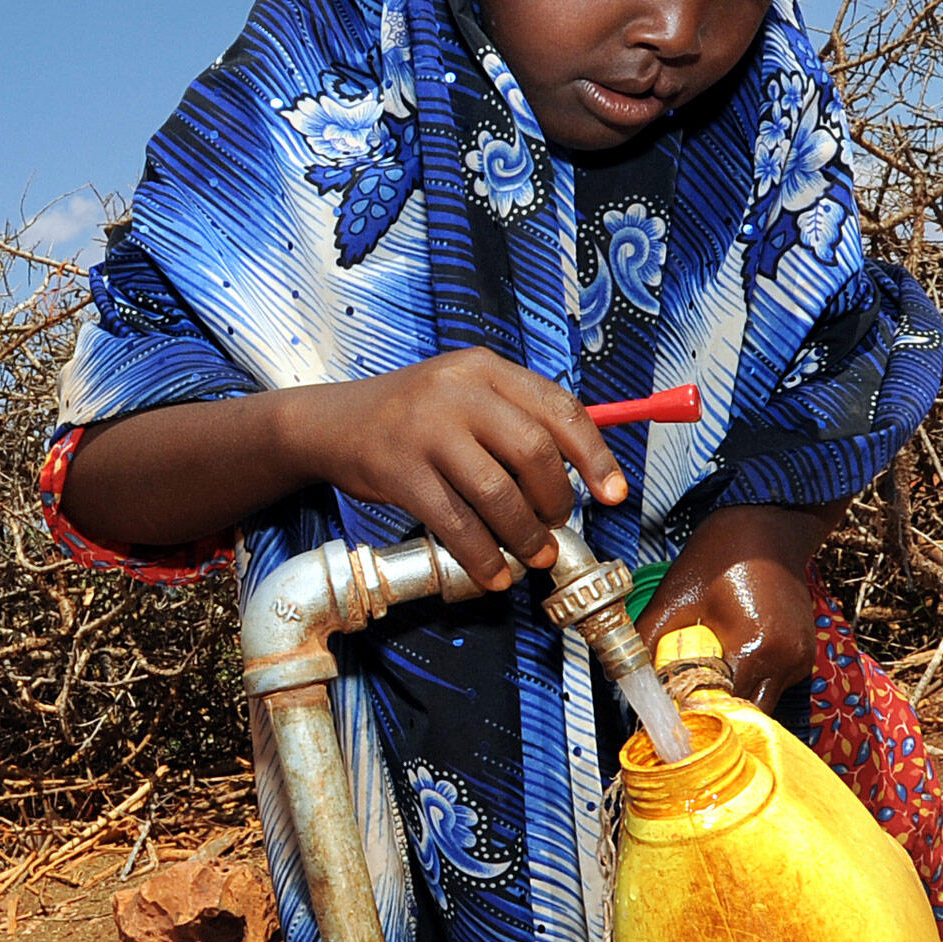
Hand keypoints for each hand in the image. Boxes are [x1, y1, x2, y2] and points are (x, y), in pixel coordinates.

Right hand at [62, 348, 624, 586]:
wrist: (328, 423)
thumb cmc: (411, 416)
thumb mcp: (463, 396)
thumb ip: (516, 419)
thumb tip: (582, 473)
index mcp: (484, 369)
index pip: (560, 407)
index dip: (595, 456)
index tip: (614, 494)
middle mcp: (457, 391)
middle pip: (533, 452)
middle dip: (556, 502)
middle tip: (556, 527)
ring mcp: (425, 430)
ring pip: (496, 494)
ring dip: (523, 536)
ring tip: (531, 556)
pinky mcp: (398, 470)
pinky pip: (453, 523)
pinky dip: (480, 555)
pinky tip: (491, 572)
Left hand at [633, 505, 837, 712]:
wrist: (767, 525)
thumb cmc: (721, 555)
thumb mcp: (674, 597)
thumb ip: (649, 641)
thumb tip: (628, 676)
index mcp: (757, 647)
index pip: (723, 707)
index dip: (693, 715)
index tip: (669, 717)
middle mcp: (787, 659)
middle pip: (747, 714)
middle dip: (715, 713)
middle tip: (683, 705)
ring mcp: (800, 657)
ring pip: (762, 702)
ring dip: (733, 698)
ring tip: (702, 682)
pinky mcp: (804, 653)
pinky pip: (773, 684)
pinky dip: (749, 682)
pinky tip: (727, 665)